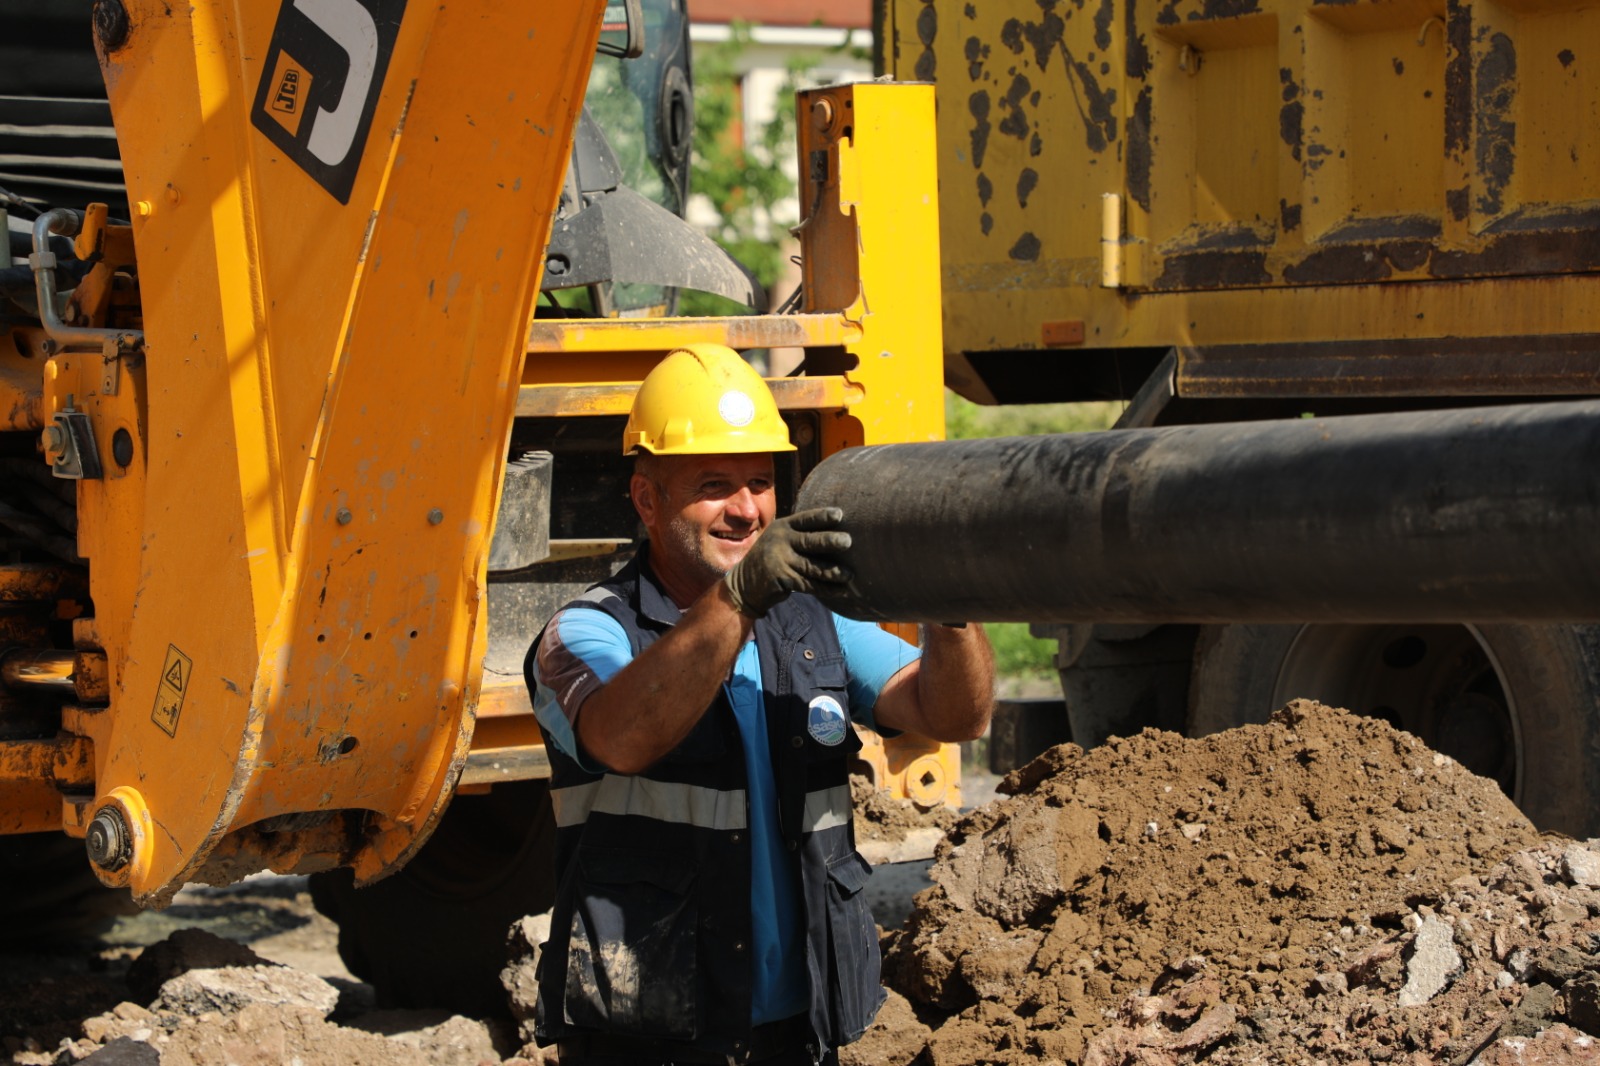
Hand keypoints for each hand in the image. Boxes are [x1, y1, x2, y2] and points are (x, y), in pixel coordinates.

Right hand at [724, 508, 852, 617]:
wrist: (745, 584)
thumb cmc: (772, 558)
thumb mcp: (780, 540)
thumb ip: (801, 535)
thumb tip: (838, 535)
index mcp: (782, 527)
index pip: (805, 519)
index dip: (822, 516)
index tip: (840, 515)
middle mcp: (780, 541)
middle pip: (810, 541)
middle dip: (830, 541)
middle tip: (848, 542)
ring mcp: (779, 561)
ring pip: (812, 566)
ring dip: (833, 572)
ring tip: (850, 575)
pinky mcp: (782, 579)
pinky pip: (810, 585)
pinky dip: (827, 589)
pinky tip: (841, 590)